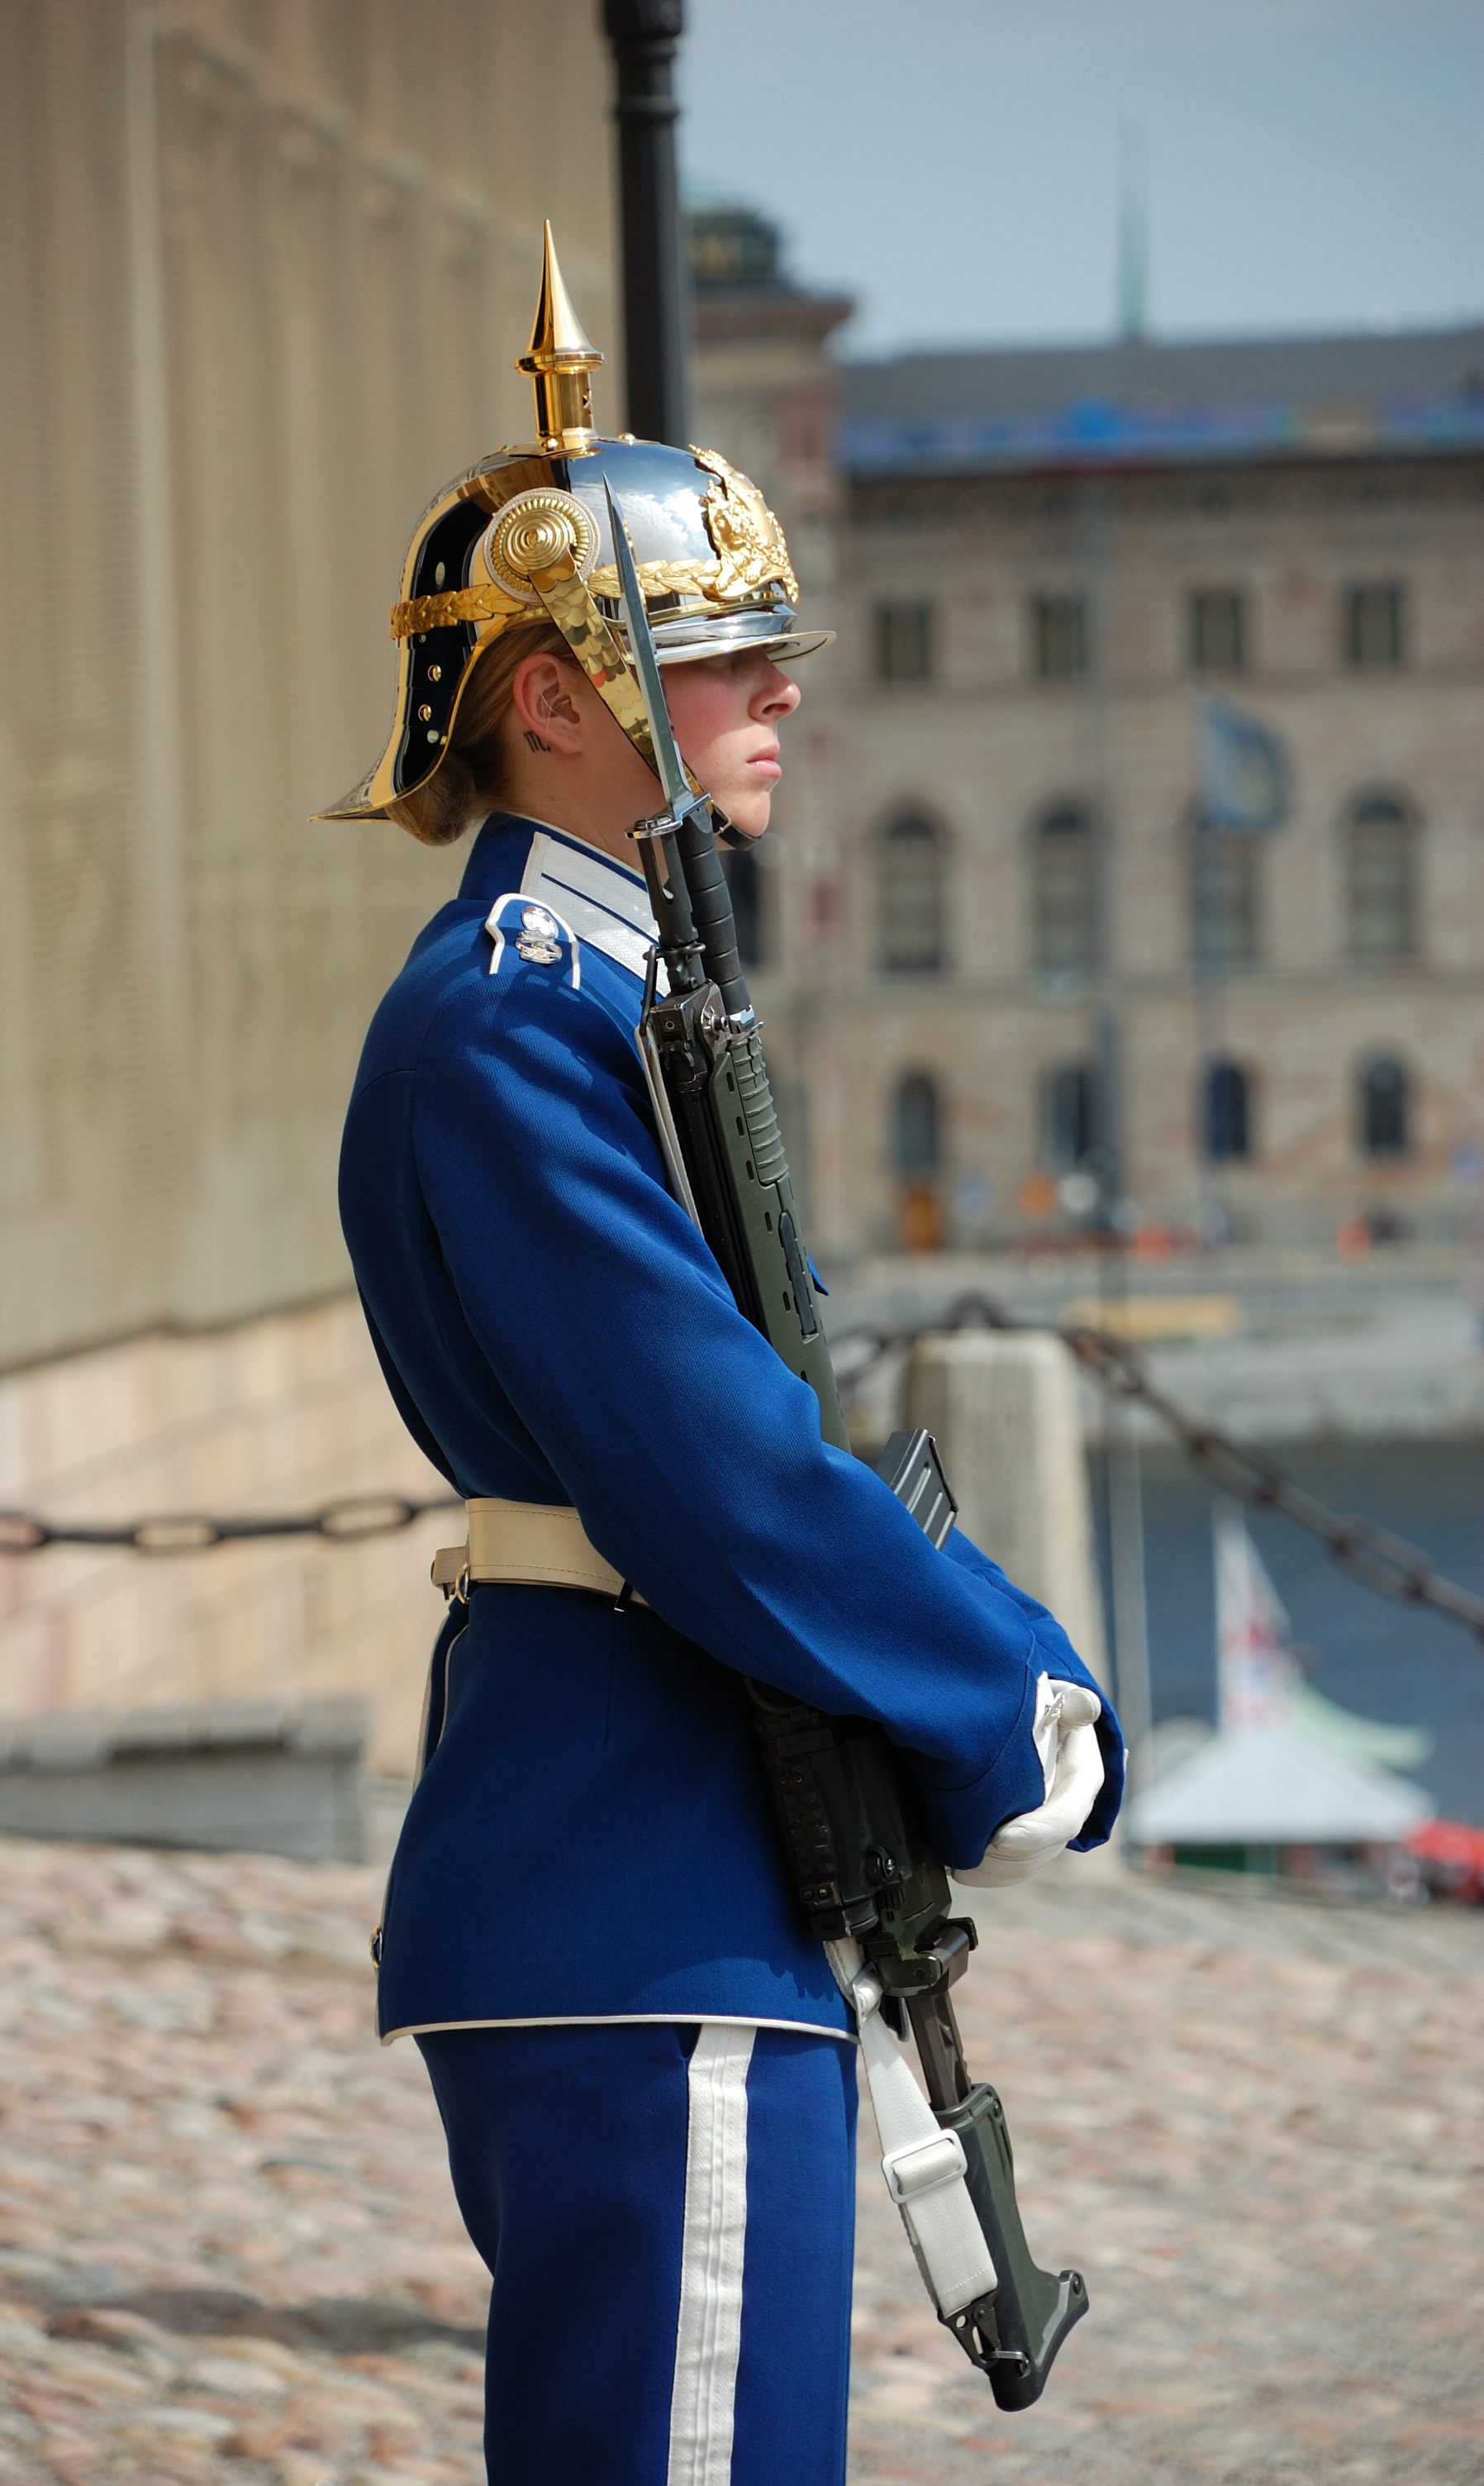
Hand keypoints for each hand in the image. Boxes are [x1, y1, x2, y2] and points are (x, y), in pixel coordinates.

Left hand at [953, 1676, 1104, 1887]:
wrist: (1035, 1715)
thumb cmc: (1047, 1706)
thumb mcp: (1061, 1699)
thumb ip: (1074, 1706)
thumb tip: (1088, 1705)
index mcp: (1082, 1777)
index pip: (1066, 1818)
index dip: (1037, 1833)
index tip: (1000, 1838)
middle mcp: (1069, 1807)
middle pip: (1044, 1849)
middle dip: (1006, 1859)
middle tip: (966, 1857)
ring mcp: (1048, 1826)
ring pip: (1027, 1863)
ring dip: (994, 1871)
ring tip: (958, 1865)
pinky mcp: (1024, 1837)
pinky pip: (1013, 1867)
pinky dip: (988, 1872)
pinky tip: (959, 1866)